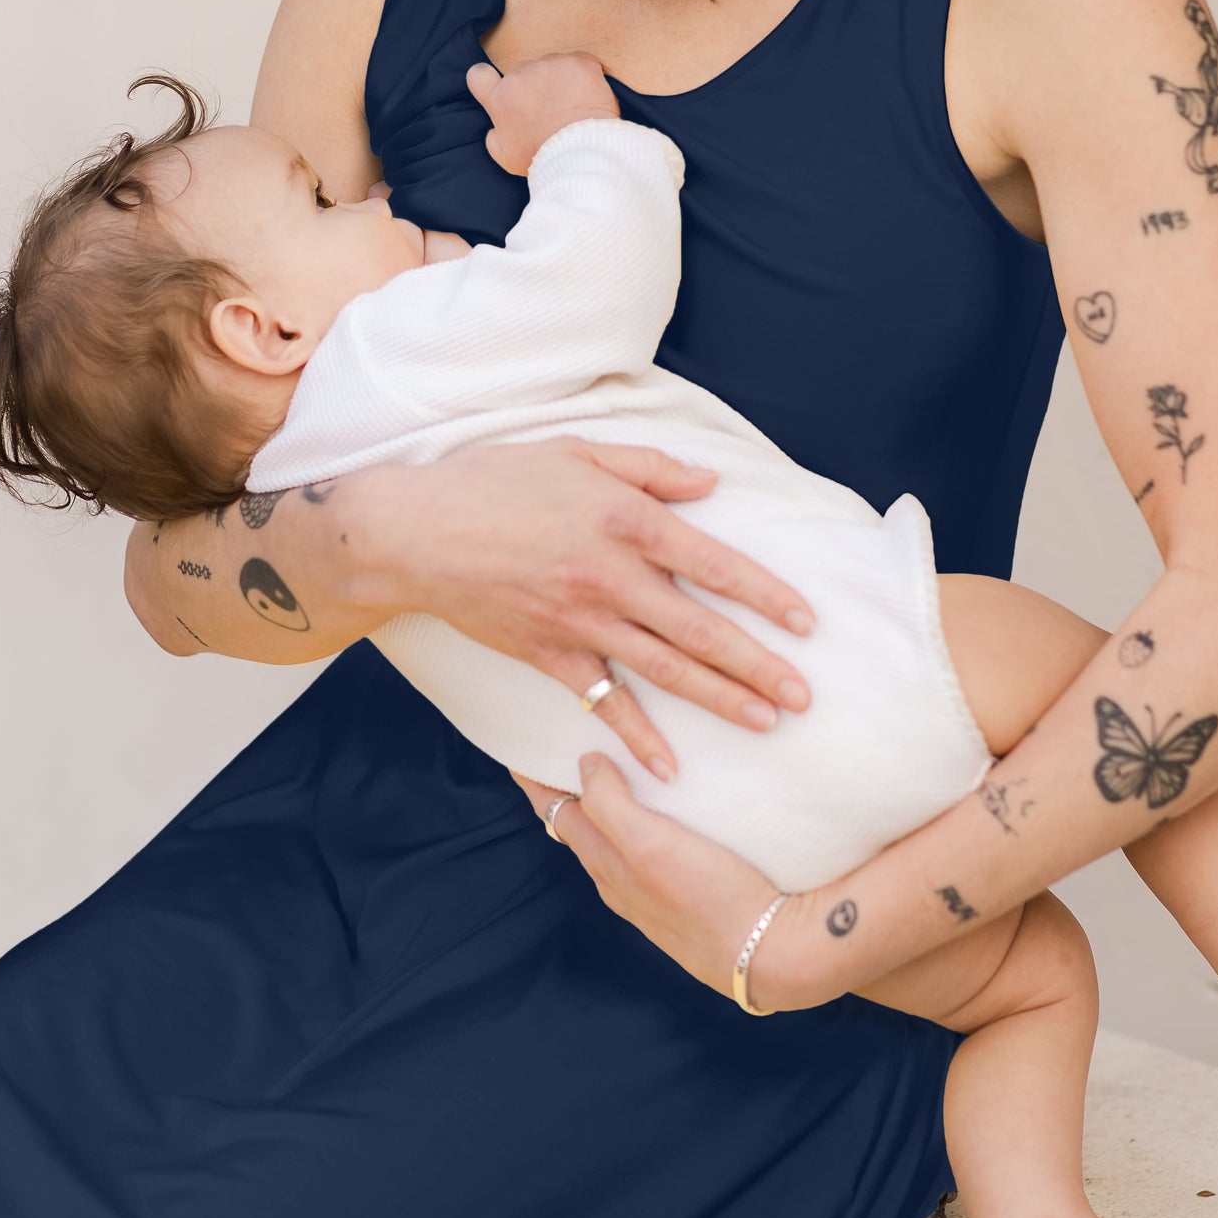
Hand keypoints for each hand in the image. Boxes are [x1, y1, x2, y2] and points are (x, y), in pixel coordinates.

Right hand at [369, 438, 815, 780]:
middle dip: (757, 665)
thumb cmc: (493, 480)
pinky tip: (670, 766)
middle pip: (699, 630)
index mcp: (624, 520)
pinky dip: (637, 736)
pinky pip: (603, 702)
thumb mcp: (576, 451)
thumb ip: (649, 467)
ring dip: (719, 698)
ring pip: (663, 669)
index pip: (712, 563)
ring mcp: (579, 622)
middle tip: (804, 694)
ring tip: (766, 722)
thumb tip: (710, 483)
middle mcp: (610, 577)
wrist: (413, 532)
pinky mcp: (548, 655)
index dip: (763, 594)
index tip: (804, 622)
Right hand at [465, 50, 620, 175]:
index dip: (488, 79)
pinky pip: (580, 62)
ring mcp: (549, 65)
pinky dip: (585, 76)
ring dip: (561, 81)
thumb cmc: (544, 157)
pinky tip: (589, 96)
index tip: (502, 88)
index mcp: (500, 98)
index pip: (479, 75)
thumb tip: (496, 129)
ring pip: (553, 65)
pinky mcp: (578, 62)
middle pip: (524, 72)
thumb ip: (495, 138)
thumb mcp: (506, 157)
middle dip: (535, 87)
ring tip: (573, 108)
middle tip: (552, 112)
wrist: (580, 152)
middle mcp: (520, 75)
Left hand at [512, 757, 829, 1011]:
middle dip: (564, 788)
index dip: (537, 778)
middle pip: (580, 826)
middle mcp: (621, 881)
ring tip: (607, 765)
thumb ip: (611, 806)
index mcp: (607, 863)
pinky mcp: (686, 895)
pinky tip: (661, 813)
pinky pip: (647, 851)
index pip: (557, 811)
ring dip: (603, 805)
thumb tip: (584, 766)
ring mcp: (653, 893)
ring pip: (614, 840)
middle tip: (559, 744)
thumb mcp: (649, 846)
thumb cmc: (710, 897)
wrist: (772, 952)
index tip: (520, 746)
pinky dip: (638, 823)